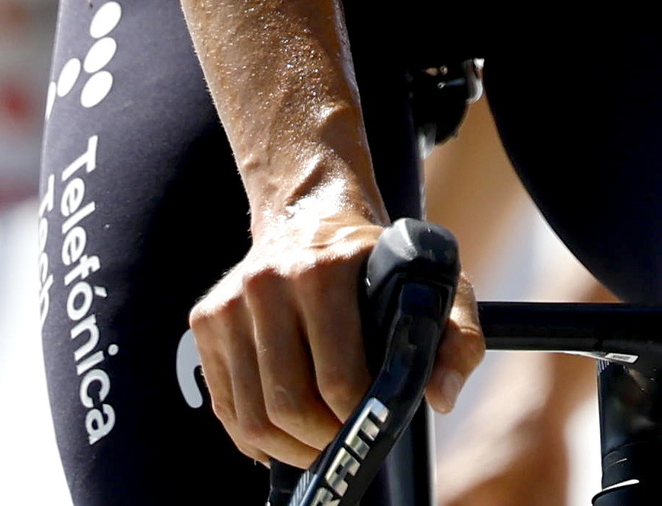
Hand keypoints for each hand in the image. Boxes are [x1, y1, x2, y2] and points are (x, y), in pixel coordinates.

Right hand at [188, 204, 483, 468]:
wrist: (308, 212)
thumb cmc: (375, 259)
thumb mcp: (431, 280)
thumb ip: (456, 335)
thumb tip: (440, 397)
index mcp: (323, 270)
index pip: (338, 379)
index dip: (360, 420)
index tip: (375, 426)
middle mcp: (268, 282)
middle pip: (289, 404)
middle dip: (323, 442)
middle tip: (346, 445)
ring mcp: (229, 302)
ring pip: (252, 416)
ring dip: (289, 449)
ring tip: (318, 446)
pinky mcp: (205, 320)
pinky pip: (224, 406)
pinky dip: (253, 438)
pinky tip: (283, 436)